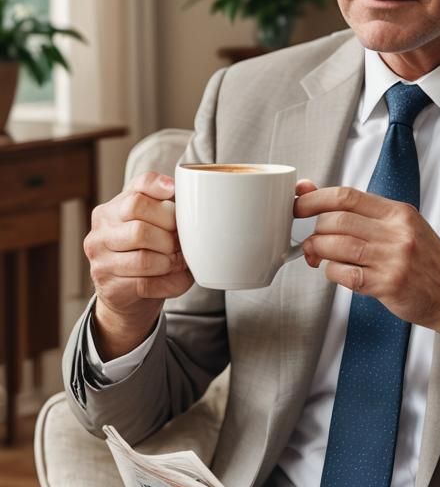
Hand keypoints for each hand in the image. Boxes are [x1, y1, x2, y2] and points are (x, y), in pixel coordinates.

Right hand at [87, 173, 317, 360]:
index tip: (179, 195)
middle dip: (171, 232)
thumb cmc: (159, 255)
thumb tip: (293, 189)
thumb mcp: (168, 227)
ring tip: (181, 261)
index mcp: (117, 205)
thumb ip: (196, 208)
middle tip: (183, 243)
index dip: (160, 188)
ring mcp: (101, 256)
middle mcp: (103, 226)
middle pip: (141, 218)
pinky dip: (171, 283)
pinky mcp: (109, 284)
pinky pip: (147, 282)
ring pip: (145, 254)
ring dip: (171, 260)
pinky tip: (180, 280)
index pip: (137, 186)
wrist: (129, 300)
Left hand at [295, 186, 439, 335]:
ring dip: (319, 252)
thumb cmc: (428, 263)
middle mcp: (397, 232)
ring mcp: (393, 259)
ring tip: (318, 257)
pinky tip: (337, 273)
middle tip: (312, 241)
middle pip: (337, 220)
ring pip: (337, 246)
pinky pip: (344, 274)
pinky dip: (332, 273)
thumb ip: (365, 215)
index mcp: (399, 213)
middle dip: (315, 230)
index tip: (298, 203)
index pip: (347, 196)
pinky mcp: (388, 285)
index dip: (315, 198)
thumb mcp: (404, 228)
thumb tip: (314, 193)